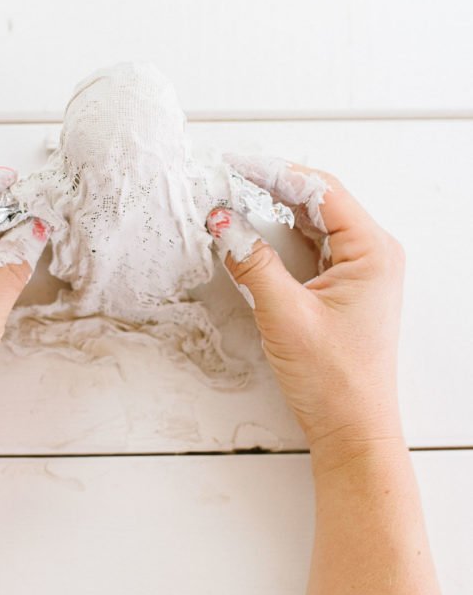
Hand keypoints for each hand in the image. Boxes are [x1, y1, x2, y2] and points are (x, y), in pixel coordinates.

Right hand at [207, 164, 405, 459]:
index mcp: (372, 251)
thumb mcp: (284, 315)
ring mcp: (359, 270)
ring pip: (312, 222)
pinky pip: (310, 246)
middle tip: (228, 177)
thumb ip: (251, 262)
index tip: (235, 165)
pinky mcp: (342, 286)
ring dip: (273, 209)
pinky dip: (279, 236)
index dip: (274, 171)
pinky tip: (253, 233)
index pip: (320, 190)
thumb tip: (222, 220)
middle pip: (318, 199)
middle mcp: (372, 253)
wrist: (352, 429)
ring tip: (233, 198)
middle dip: (271, 185)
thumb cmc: (335, 380)